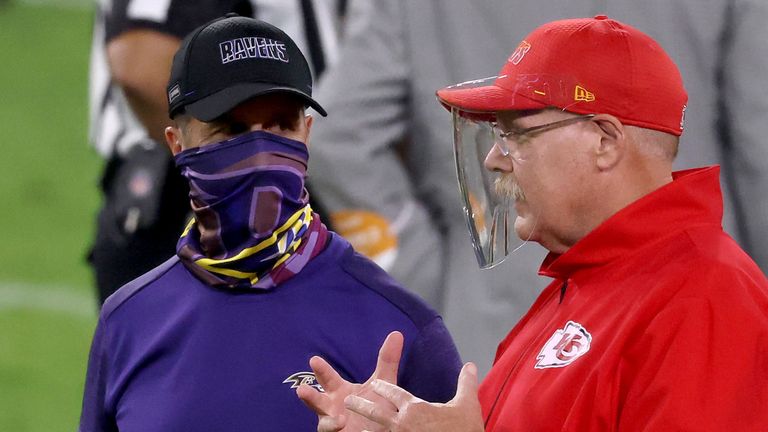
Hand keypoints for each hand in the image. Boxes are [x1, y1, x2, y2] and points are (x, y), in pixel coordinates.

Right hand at [297, 331, 403, 431]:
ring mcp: (334, 424)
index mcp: (338, 391)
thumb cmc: (376, 403)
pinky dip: (339, 430)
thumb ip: (387, 361)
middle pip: (317, 402)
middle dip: (309, 396)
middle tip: (301, 389)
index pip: (327, 378)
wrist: (383, 427)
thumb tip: (396, 333)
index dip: (321, 370)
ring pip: (325, 424)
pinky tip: (346, 426)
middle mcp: (332, 407)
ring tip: (338, 421)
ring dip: (328, 424)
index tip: (314, 359)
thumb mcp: (383, 382)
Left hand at [344, 362, 484, 431]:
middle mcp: (402, 423)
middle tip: (348, 401)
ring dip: (366, 429)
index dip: (383, 388)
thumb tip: (470, 365)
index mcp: (415, 408)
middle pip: (376, 412)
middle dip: (361, 405)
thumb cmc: (464, 430)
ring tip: (355, 427)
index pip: (394, 393)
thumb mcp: (467, 405)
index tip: (375, 384)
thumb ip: (466, 383)